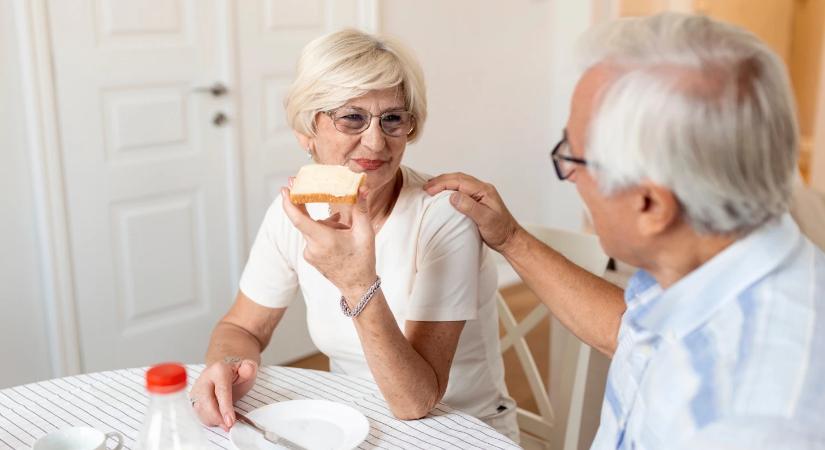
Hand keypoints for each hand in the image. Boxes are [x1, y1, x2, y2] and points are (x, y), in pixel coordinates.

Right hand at [190, 358, 257, 430]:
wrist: (226, 373)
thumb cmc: (237, 374)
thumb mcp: (248, 369)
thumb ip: (249, 369)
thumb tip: (247, 369)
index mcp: (218, 370)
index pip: (221, 390)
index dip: (225, 407)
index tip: (230, 421)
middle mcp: (204, 378)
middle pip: (206, 402)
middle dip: (217, 417)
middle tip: (228, 426)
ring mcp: (197, 389)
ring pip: (200, 409)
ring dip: (212, 420)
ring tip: (225, 423)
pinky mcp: (193, 399)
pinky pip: (197, 413)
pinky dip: (208, 420)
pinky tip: (218, 420)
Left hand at [281, 186, 377, 300]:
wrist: (357, 286)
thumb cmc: (363, 260)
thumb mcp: (365, 233)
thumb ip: (361, 208)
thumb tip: (361, 187)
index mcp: (324, 240)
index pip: (299, 219)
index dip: (289, 203)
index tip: (284, 189)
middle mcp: (312, 248)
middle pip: (304, 220)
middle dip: (305, 204)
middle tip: (297, 183)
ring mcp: (309, 254)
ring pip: (312, 229)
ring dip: (325, 224)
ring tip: (345, 229)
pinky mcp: (309, 257)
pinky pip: (313, 238)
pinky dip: (323, 232)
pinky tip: (339, 235)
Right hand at [424, 172, 519, 251]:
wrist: (510, 239)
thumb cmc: (500, 231)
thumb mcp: (485, 220)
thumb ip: (469, 207)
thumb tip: (453, 196)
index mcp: (484, 190)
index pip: (459, 182)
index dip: (442, 184)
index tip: (429, 190)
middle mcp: (482, 189)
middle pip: (458, 178)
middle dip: (441, 181)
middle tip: (426, 187)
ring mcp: (480, 194)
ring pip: (459, 182)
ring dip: (444, 183)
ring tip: (431, 187)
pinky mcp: (478, 200)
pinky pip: (462, 189)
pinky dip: (450, 189)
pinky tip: (443, 194)